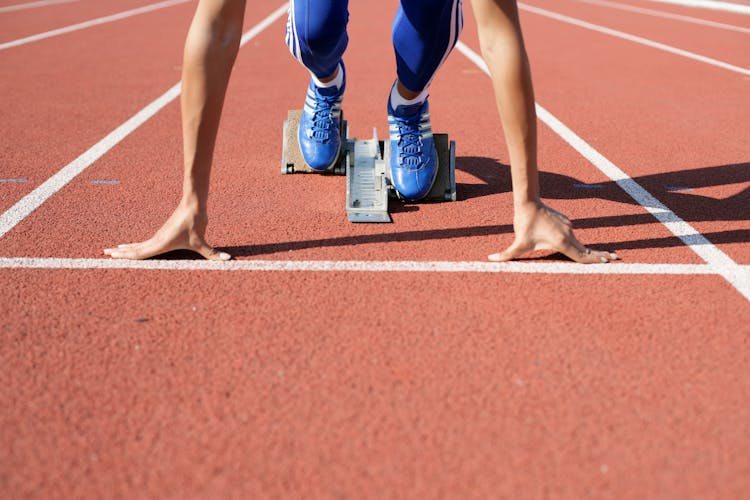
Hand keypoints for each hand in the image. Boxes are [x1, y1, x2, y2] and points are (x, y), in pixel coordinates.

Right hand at [103, 204, 230, 260]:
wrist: (193, 204)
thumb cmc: (196, 222)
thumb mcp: (203, 242)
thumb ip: (214, 254)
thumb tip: (229, 261)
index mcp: (161, 244)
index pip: (140, 253)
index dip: (126, 256)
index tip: (112, 257)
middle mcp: (156, 240)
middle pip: (134, 249)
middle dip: (120, 252)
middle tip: (104, 254)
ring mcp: (158, 237)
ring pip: (138, 245)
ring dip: (125, 248)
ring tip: (112, 251)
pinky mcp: (162, 234)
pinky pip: (144, 242)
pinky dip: (135, 245)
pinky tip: (131, 246)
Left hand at [489, 202, 617, 263]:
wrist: (528, 202)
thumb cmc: (524, 223)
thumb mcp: (517, 243)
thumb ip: (506, 255)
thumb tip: (489, 260)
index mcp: (562, 241)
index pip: (582, 255)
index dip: (595, 260)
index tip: (609, 261)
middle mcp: (569, 234)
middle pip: (586, 249)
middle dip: (601, 255)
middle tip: (616, 259)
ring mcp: (569, 227)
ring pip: (578, 242)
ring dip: (587, 250)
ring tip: (603, 256)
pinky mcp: (566, 222)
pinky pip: (572, 236)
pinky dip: (577, 243)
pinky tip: (577, 246)